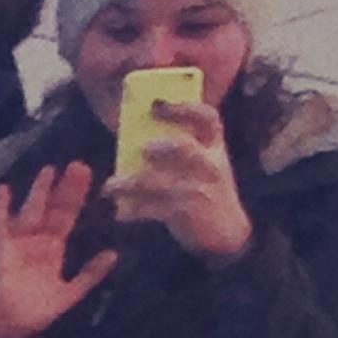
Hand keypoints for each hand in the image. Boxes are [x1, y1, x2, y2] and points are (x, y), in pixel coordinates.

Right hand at [0, 162, 118, 337]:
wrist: (9, 329)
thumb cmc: (37, 311)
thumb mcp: (69, 294)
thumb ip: (90, 275)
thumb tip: (114, 254)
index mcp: (53, 248)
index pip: (68, 216)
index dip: (78, 197)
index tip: (91, 176)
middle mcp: (36, 240)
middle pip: (52, 209)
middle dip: (65, 189)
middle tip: (79, 165)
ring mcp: (17, 242)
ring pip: (30, 212)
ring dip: (39, 192)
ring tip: (49, 170)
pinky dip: (0, 209)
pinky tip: (4, 190)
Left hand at [104, 96, 253, 263]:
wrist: (227, 233)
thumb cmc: (207, 192)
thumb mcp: (205, 165)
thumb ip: (184, 148)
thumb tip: (138, 137)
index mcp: (214, 147)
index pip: (208, 117)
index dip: (185, 107)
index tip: (158, 104)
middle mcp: (209, 165)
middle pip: (185, 147)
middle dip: (161, 145)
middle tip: (144, 148)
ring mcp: (198, 190)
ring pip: (159, 182)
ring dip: (130, 184)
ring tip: (110, 186)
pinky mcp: (186, 212)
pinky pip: (154, 209)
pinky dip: (134, 210)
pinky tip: (121, 213)